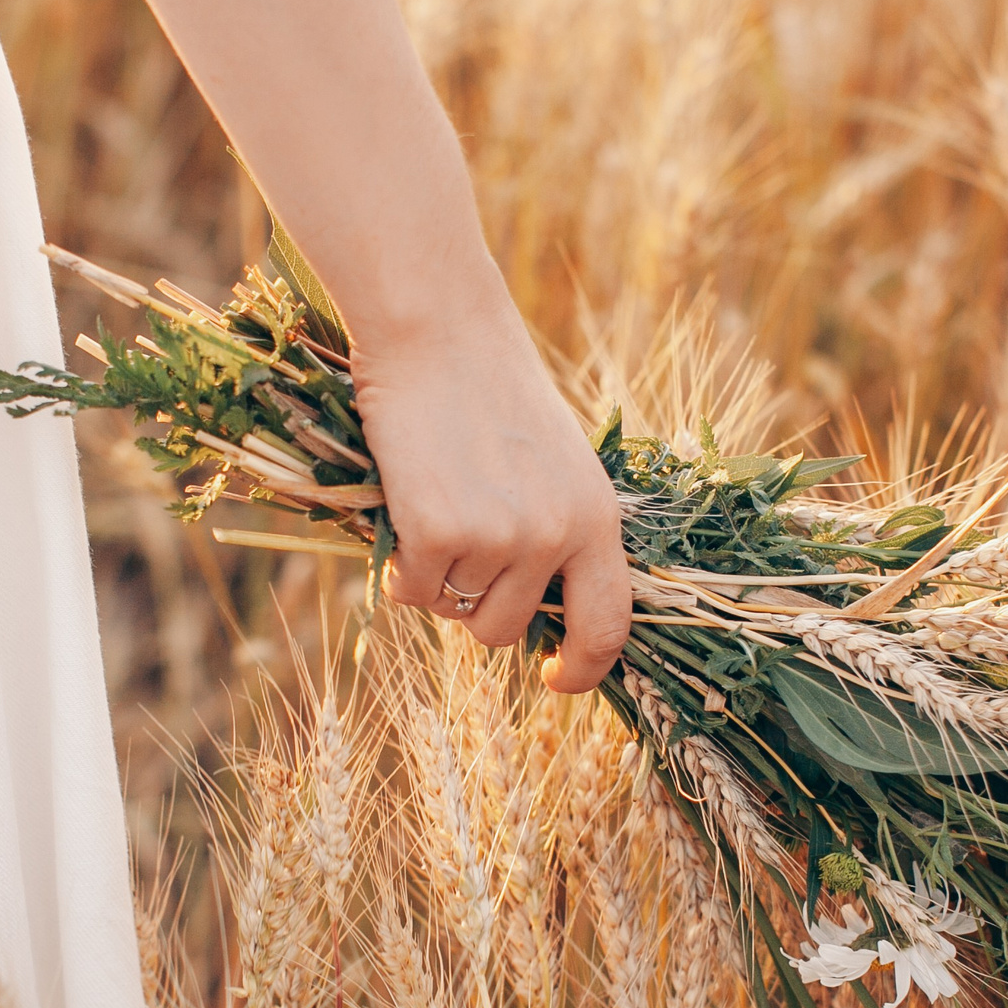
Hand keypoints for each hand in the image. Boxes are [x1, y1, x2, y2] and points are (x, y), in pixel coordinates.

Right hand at [353, 292, 630, 693]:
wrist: (436, 327)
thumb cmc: (488, 386)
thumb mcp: (554, 462)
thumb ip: (555, 530)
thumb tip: (531, 608)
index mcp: (596, 520)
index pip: (609, 626)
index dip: (584, 669)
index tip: (555, 679)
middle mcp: (555, 538)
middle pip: (506, 629)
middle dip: (474, 606)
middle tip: (455, 543)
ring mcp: (498, 539)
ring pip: (453, 613)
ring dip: (434, 579)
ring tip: (432, 508)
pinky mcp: (437, 532)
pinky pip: (410, 593)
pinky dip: (398, 566)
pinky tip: (403, 508)